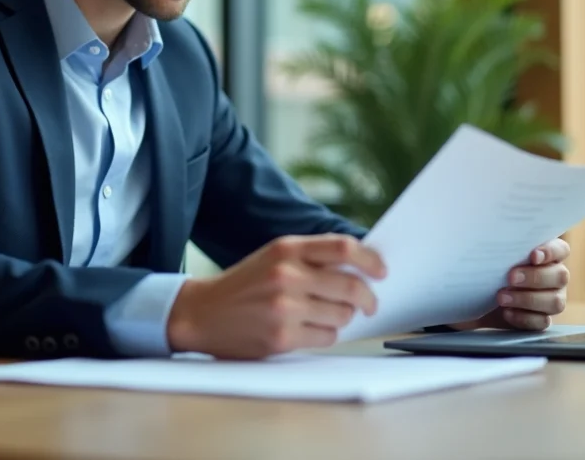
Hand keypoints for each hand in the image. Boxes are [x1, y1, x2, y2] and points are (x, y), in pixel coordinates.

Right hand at [166, 234, 386, 358]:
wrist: (201, 313)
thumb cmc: (244, 284)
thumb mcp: (274, 257)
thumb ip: (312, 257)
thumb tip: (360, 267)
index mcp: (286, 248)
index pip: (343, 247)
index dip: (370, 259)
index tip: (382, 271)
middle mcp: (287, 275)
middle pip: (351, 285)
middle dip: (368, 298)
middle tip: (370, 304)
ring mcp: (285, 307)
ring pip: (342, 314)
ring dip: (343, 317)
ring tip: (327, 315)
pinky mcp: (282, 337)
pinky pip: (327, 337)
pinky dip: (326, 334)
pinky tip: (309, 329)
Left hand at [452, 238, 570, 330]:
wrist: (472, 296)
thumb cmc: (486, 266)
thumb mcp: (490, 252)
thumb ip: (499, 242)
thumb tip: (486, 223)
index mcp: (547, 254)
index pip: (561, 249)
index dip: (551, 252)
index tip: (532, 255)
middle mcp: (554, 276)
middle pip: (560, 276)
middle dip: (535, 277)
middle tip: (510, 277)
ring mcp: (551, 298)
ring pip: (555, 302)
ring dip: (528, 299)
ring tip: (501, 297)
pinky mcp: (541, 319)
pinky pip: (542, 322)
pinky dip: (524, 318)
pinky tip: (507, 313)